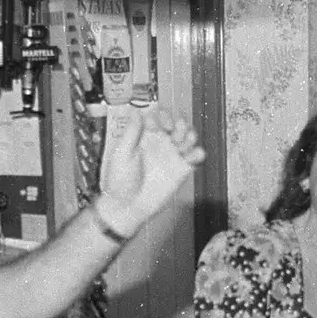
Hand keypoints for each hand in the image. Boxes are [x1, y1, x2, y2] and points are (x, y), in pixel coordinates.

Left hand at [95, 107, 204, 237]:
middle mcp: (160, 144)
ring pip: (189, 137)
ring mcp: (172, 156)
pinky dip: (198, 153)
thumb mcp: (122, 153)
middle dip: (180, 123)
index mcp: (145, 137)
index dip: (164, 116)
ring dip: (190, 135)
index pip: (160, 116)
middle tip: (175, 131)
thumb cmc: (119, 182)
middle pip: (178, 123)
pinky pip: (196, 156)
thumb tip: (136, 110)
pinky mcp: (181, 169)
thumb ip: (132, 131)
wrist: (128, 207)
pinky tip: (190, 157)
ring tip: (182, 144)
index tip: (162, 124)